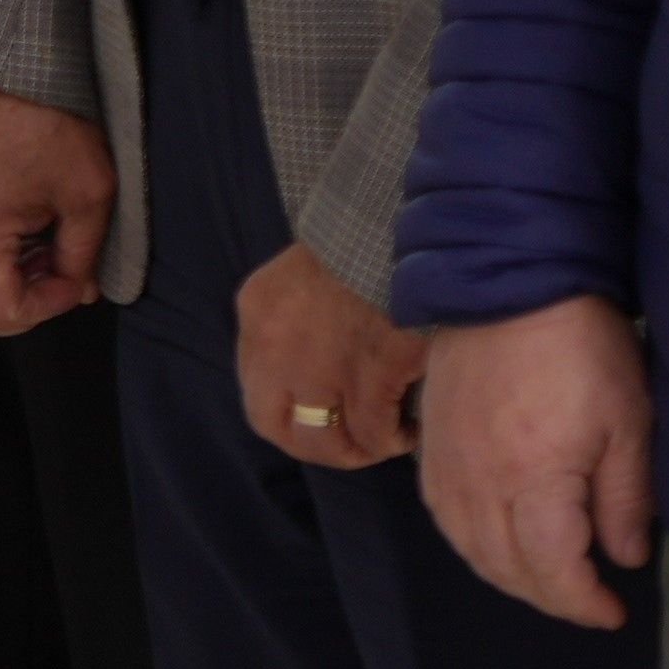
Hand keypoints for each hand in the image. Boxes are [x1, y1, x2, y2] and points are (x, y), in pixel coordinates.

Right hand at [0, 89, 117, 338]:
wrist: (7, 65)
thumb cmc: (49, 122)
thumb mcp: (88, 194)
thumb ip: (84, 254)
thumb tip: (80, 290)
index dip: (45, 308)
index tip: (74, 279)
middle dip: (15, 310)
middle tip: (54, 277)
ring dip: (2, 285)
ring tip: (43, 249)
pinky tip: (24, 232)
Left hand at [235, 243, 430, 468]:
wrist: (411, 219)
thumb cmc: (368, 239)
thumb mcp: (306, 270)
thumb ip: (297, 317)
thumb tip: (319, 368)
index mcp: (259, 310)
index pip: (257, 391)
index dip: (290, 418)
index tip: (321, 422)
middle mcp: (277, 346)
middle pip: (281, 427)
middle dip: (317, 447)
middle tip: (353, 447)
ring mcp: (323, 363)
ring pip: (328, 438)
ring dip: (358, 449)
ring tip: (386, 441)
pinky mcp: (375, 368)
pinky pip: (375, 429)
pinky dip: (392, 438)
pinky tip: (411, 431)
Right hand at [419, 294, 654, 626]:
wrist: (508, 285)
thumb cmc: (581, 346)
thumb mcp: (629, 421)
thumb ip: (626, 498)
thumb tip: (624, 557)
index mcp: (535, 478)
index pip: (553, 569)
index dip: (583, 602)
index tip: (614, 612)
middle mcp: (481, 483)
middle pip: (507, 568)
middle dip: (549, 597)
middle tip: (587, 602)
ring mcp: (448, 466)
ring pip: (470, 549)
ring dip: (508, 577)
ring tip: (546, 581)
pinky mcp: (432, 447)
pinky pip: (445, 518)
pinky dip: (471, 546)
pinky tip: (494, 544)